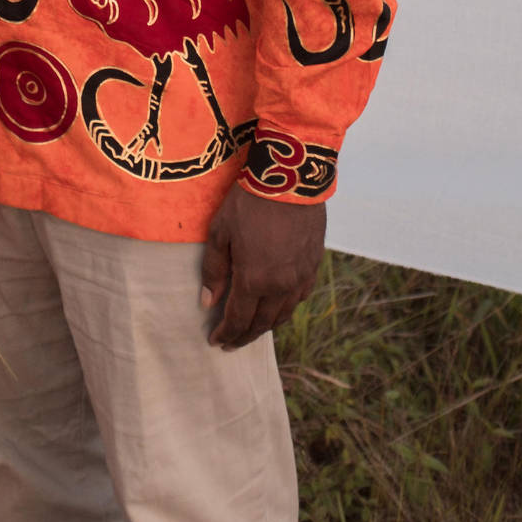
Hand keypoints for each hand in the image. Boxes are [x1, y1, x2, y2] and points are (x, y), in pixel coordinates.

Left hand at [200, 184, 324, 348]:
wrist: (290, 178)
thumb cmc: (249, 202)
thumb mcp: (220, 232)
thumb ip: (214, 270)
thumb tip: (208, 302)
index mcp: (254, 279)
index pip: (238, 319)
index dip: (226, 334)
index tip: (215, 342)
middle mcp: (280, 285)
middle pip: (262, 323)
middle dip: (244, 336)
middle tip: (231, 343)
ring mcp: (300, 277)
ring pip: (283, 314)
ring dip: (266, 326)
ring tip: (252, 329)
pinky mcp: (314, 265)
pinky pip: (300, 297)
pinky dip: (286, 308)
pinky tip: (278, 307)